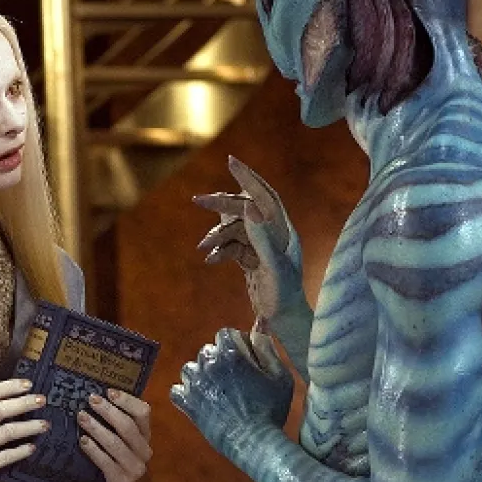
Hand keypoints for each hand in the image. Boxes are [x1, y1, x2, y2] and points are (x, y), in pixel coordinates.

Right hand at [0, 379, 49, 481]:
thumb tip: (8, 403)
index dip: (9, 386)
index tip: (27, 384)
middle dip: (24, 403)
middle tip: (42, 400)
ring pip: (7, 431)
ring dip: (29, 426)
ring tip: (44, 425)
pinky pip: (5, 456)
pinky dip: (21, 451)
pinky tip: (31, 448)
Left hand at [77, 389, 151, 481]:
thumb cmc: (107, 454)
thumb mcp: (112, 434)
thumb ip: (109, 416)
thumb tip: (93, 391)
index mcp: (144, 434)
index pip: (143, 412)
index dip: (127, 400)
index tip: (108, 391)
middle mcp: (144, 450)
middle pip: (128, 426)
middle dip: (108, 411)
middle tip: (90, 400)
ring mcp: (135, 468)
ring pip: (116, 443)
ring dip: (97, 428)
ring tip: (81, 417)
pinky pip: (106, 462)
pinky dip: (93, 450)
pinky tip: (82, 441)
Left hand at [171, 328, 293, 459]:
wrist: (255, 442)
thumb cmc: (271, 409)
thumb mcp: (280, 376)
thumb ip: (267, 349)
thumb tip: (258, 328)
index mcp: (231, 354)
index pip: (224, 333)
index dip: (236, 342)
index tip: (244, 355)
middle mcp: (209, 365)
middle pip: (207, 350)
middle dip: (219, 358)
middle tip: (234, 377)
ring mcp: (196, 385)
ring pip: (190, 368)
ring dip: (201, 374)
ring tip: (216, 388)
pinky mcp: (188, 405)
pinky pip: (177, 391)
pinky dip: (185, 393)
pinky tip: (199, 399)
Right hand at [193, 156, 303, 332]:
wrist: (283, 321)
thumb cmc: (283, 296)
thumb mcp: (273, 267)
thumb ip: (262, 237)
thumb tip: (249, 208)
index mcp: (283, 230)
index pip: (264, 196)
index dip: (248, 177)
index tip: (231, 161)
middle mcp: (273, 233)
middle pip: (244, 209)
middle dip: (221, 205)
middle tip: (197, 200)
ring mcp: (260, 245)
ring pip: (233, 229)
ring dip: (217, 236)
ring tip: (203, 248)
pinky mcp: (250, 258)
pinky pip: (231, 246)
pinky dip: (219, 251)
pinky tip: (210, 261)